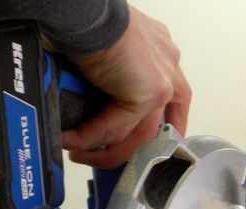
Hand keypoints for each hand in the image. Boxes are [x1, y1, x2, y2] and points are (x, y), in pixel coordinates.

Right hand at [61, 5, 190, 168]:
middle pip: (158, 124)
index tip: (145, 145)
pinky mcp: (148, 94)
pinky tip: (72, 140)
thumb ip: (111, 77)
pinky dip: (90, 137)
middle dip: (128, 149)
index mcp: (161, 53)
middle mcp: (168, 66)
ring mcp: (162, 81)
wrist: (87, 12)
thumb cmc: (90, 21)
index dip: (160, 127)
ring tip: (81, 153)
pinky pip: (116, 128)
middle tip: (100, 157)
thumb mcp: (108, 52)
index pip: (173, 100)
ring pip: (140, 134)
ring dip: (106, 150)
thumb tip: (90, 101)